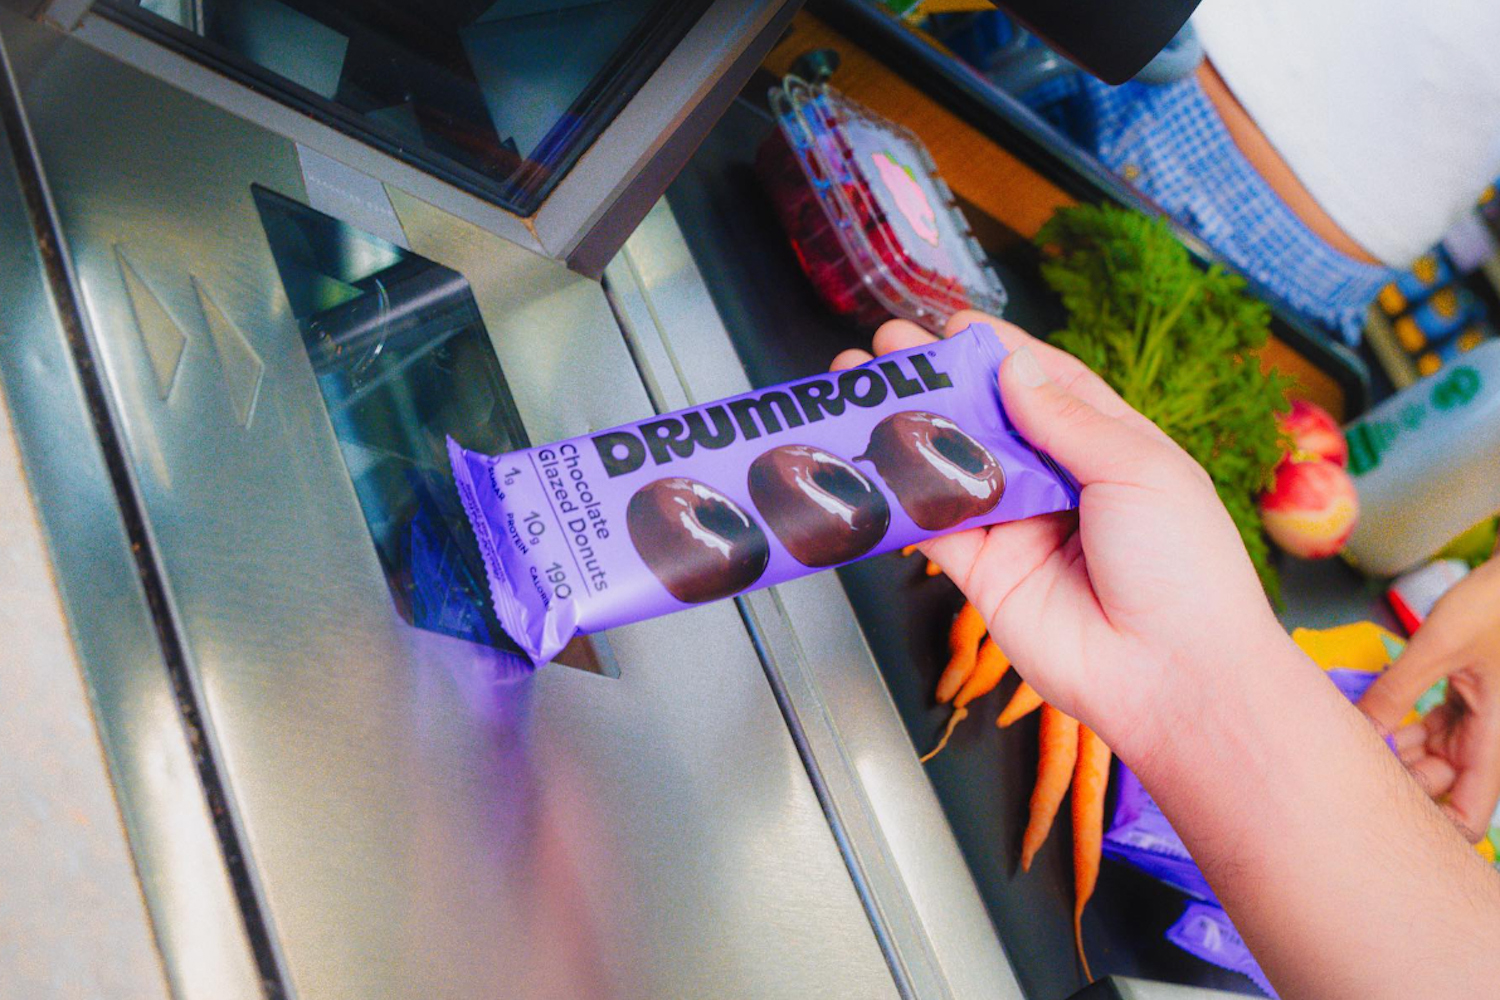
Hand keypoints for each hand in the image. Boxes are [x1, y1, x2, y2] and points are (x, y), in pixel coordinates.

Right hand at [833, 311, 1297, 763]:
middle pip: (985, 420)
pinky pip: (932, 526)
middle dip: (937, 382)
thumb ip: (1067, 419)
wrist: (1174, 676)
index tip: (951, 326)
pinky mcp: (983, 573)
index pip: (1045, 384)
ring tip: (856, 389)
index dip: (998, 352)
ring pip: (949, 467)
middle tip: (886, 347)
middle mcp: (1058, 483)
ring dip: (904, 429)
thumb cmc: (1184, 567)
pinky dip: (898, 496)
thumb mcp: (1139, 469)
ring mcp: (1017, 527)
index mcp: (1109, 446)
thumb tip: (1013, 367)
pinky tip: (865, 461)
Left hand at [1360, 556, 1499, 840]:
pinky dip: (1406, 729)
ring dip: (1397, 753)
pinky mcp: (1470, 703)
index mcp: (1498, 742)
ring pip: (1434, 761)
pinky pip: (1435, 732)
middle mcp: (1493, 741)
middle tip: (1352, 759)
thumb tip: (1359, 731)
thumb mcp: (1438, 646)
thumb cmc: (1495, 605)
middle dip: (1400, 781)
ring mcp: (1481, 724)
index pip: (1469, 819)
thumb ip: (1397, 690)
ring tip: (1359, 733)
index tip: (1379, 801)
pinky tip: (1376, 716)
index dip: (1429, 825)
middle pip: (1443, 789)